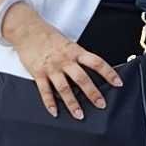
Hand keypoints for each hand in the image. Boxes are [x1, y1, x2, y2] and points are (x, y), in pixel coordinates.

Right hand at [2, 5, 120, 116]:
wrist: (27, 30)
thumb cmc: (49, 36)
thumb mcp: (69, 43)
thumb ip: (78, 57)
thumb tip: (93, 70)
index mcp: (75, 51)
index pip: (96, 62)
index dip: (109, 73)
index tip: (118, 83)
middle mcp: (65, 60)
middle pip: (82, 78)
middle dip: (92, 93)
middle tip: (101, 104)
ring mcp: (51, 67)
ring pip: (64, 88)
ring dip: (72, 103)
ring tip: (79, 115)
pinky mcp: (38, 73)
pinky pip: (45, 90)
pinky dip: (50, 103)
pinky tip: (55, 112)